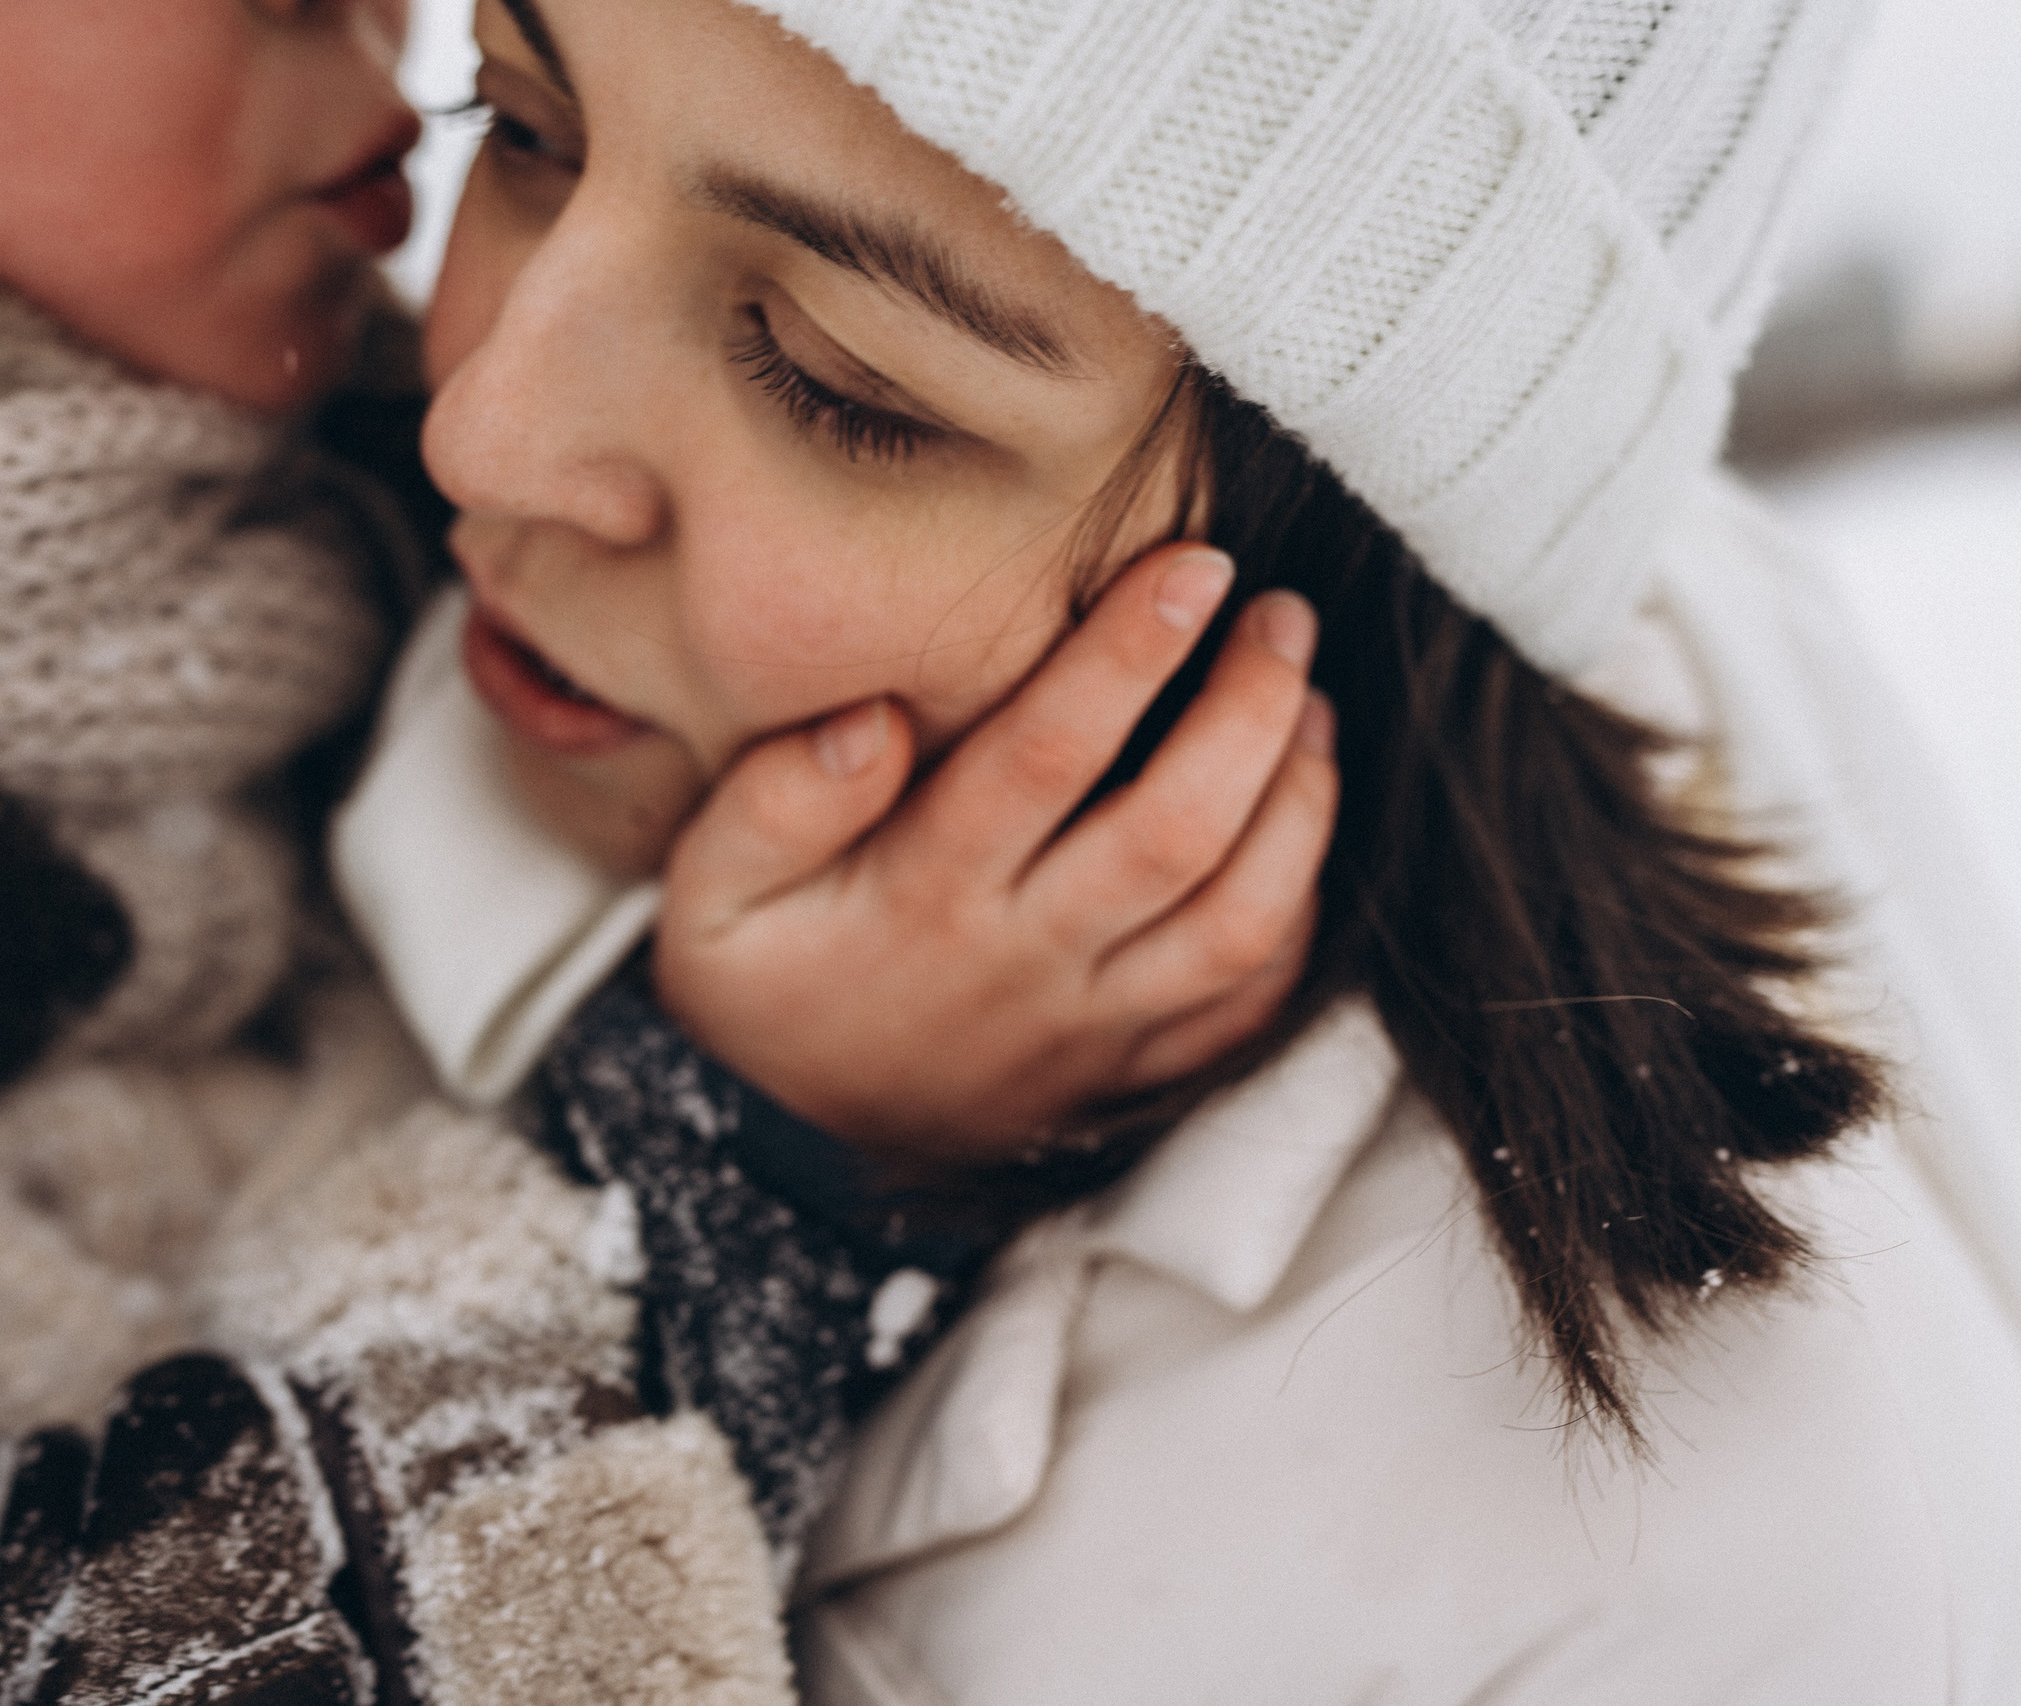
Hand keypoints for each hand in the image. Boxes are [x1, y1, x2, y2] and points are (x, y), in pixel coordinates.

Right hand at [653, 544, 1338, 1174]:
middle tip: (1282, 616)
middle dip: (1249, 711)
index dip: (1131, 652)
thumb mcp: (710, 892)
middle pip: (1175, 834)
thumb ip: (778, 800)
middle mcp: (1026, 960)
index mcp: (925, 895)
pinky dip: (1298, 913)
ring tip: (1309, 703)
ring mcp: (1092, 1024)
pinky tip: (1298, 826)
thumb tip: (875, 717)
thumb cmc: (762, 978)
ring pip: (1238, 921)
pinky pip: (1246, 1002)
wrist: (784, 1142)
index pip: (1047, 755)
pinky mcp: (1129, 1066)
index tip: (1191, 566)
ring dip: (1298, 806)